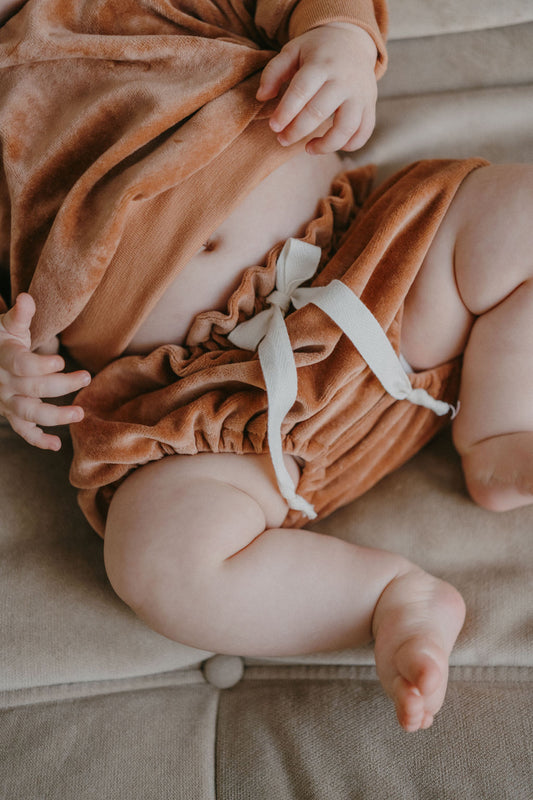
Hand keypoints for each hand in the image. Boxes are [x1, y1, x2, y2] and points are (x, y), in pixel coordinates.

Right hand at [0, 293, 90, 450]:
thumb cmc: (1, 340)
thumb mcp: (6, 326)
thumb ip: (19, 316)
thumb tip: (27, 298)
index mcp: (5, 359)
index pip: (22, 366)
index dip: (42, 365)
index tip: (62, 361)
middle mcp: (4, 384)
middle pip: (33, 389)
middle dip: (61, 385)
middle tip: (87, 377)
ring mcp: (7, 402)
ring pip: (30, 413)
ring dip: (55, 416)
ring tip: (80, 414)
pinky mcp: (10, 415)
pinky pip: (23, 431)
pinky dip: (38, 440)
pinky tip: (57, 445)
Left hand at [257, 23, 377, 154]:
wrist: (353, 39)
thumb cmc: (316, 50)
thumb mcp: (293, 51)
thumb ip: (274, 72)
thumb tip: (261, 97)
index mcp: (321, 64)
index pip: (301, 91)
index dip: (285, 112)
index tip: (274, 127)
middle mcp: (343, 79)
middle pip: (319, 112)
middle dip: (297, 131)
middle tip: (282, 140)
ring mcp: (360, 94)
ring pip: (346, 127)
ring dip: (325, 145)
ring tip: (308, 148)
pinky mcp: (370, 105)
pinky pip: (364, 132)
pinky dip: (350, 145)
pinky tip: (332, 145)